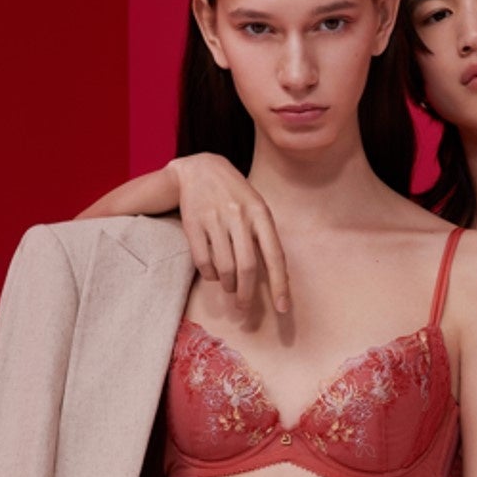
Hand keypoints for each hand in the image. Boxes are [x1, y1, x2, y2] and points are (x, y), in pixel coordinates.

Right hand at [168, 154, 289, 311]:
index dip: (280, 285)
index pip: (275, 256)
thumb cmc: (235, 195)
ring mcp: (215, 219)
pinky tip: (214, 275)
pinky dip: (210, 275)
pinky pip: (203, 262)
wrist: (200, 168)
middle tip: (245, 308)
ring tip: (230, 288)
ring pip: (224, 268)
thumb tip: (276, 277)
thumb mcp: (257, 207)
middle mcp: (240, 216)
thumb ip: (264, 236)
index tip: (283, 308)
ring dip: (228, 286)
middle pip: (247, 267)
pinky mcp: (193, 224)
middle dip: (247, 294)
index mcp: (261, 213)